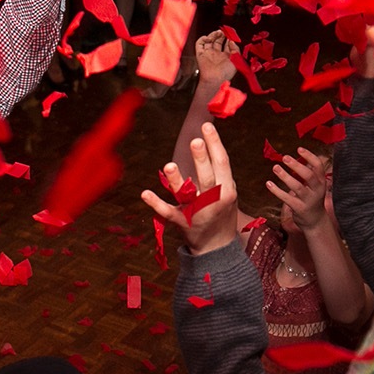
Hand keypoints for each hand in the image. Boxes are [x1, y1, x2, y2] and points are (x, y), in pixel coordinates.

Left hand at [141, 123, 238, 256]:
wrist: (218, 247)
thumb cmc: (222, 213)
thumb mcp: (228, 192)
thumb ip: (220, 172)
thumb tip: (209, 142)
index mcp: (227, 190)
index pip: (222, 162)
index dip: (214, 143)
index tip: (206, 126)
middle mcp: (213, 200)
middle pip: (207, 176)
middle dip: (201, 158)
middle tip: (194, 141)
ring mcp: (198, 212)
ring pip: (187, 194)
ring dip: (177, 180)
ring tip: (169, 165)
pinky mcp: (182, 222)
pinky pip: (168, 212)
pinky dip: (156, 203)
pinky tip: (145, 193)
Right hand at [193, 31, 234, 89]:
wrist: (215, 79)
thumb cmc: (226, 72)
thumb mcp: (237, 60)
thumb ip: (236, 49)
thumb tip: (231, 41)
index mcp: (225, 57)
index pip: (226, 45)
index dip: (228, 39)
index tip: (230, 34)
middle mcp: (216, 55)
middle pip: (217, 42)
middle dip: (220, 35)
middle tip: (223, 32)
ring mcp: (208, 54)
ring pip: (209, 41)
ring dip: (212, 35)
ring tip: (217, 32)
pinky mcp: (200, 54)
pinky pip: (199, 44)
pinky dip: (202, 39)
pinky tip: (208, 38)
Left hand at [267, 148, 329, 231]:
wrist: (315, 221)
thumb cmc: (312, 198)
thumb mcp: (315, 185)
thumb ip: (309, 172)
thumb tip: (297, 156)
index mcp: (321, 181)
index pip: (318, 166)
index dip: (309, 156)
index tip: (299, 149)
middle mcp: (316, 190)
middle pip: (308, 175)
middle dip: (296, 166)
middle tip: (285, 157)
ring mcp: (308, 200)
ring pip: (297, 187)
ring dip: (285, 176)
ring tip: (275, 168)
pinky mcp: (299, 208)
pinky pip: (286, 198)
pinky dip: (277, 191)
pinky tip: (269, 183)